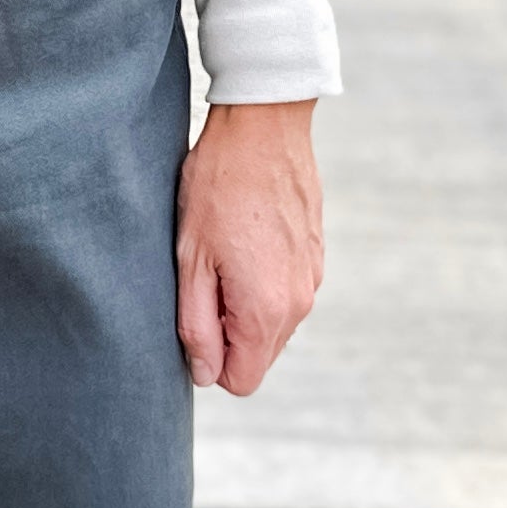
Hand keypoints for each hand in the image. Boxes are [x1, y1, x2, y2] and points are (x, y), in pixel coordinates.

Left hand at [175, 99, 322, 395]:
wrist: (264, 126)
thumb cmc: (217, 186)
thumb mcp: (191, 259)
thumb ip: (197, 325)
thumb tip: (205, 374)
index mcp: (267, 310)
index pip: (241, 381)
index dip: (209, 359)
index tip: (193, 314)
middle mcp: (300, 303)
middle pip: (259, 356)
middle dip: (226, 334)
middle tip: (202, 278)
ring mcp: (313, 278)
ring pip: (273, 325)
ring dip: (243, 305)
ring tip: (221, 253)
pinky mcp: (315, 256)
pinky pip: (285, 293)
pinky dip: (262, 281)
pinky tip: (242, 239)